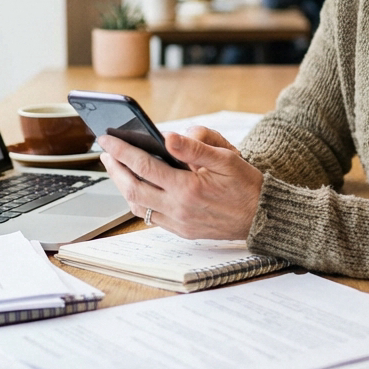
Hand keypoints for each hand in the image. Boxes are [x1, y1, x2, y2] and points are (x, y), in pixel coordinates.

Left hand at [97, 126, 263, 239]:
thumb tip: (168, 137)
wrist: (261, 216)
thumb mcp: (226, 158)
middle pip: (133, 188)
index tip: (108, 139)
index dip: (122, 151)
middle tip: (106, 153)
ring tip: (118, 169)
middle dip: (115, 169)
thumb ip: (195, 148)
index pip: (144, 166)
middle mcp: (179, 208)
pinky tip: (139, 188)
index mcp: (188, 188)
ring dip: (123, 186)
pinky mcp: (182, 231)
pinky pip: (151, 217)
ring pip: (138, 206)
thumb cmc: (245, 184)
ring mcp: (179, 222)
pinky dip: (139, 201)